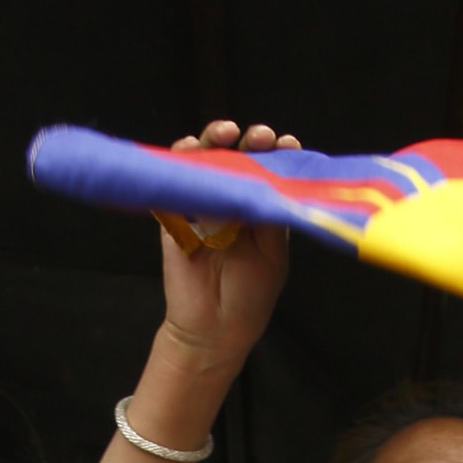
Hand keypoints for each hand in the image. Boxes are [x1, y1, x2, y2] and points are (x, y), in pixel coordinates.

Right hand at [155, 121, 298, 368]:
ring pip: (206, 160)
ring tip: (227, 132)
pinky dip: (181, 159)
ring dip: (214, 139)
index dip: (277, 154)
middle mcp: (233, 202)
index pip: (269, 171)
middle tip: (260, 137)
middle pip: (239, 158)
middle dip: (250, 141)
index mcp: (260, 209)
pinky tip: (190, 148)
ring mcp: (203, 206)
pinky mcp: (175, 214)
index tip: (287, 144)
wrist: (213, 329)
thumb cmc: (249, 296)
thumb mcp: (274, 253)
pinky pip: (176, 179)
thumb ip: (271, 214)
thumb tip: (274, 173)